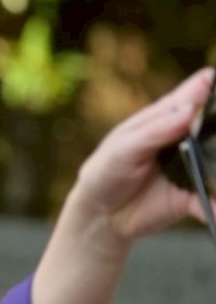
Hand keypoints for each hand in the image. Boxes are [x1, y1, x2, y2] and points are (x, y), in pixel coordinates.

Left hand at [67, 67, 215, 243]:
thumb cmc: (106, 170)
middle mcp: (193, 136)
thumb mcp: (122, 147)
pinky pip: (213, 200)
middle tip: (212, 145)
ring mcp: (198, 166)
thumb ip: (155, 130)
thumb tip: (189, 111)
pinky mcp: (196, 197)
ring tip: (212, 175)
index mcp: (173, 114)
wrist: (100, 215)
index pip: (205, 88)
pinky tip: (214, 209)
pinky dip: (215, 206)